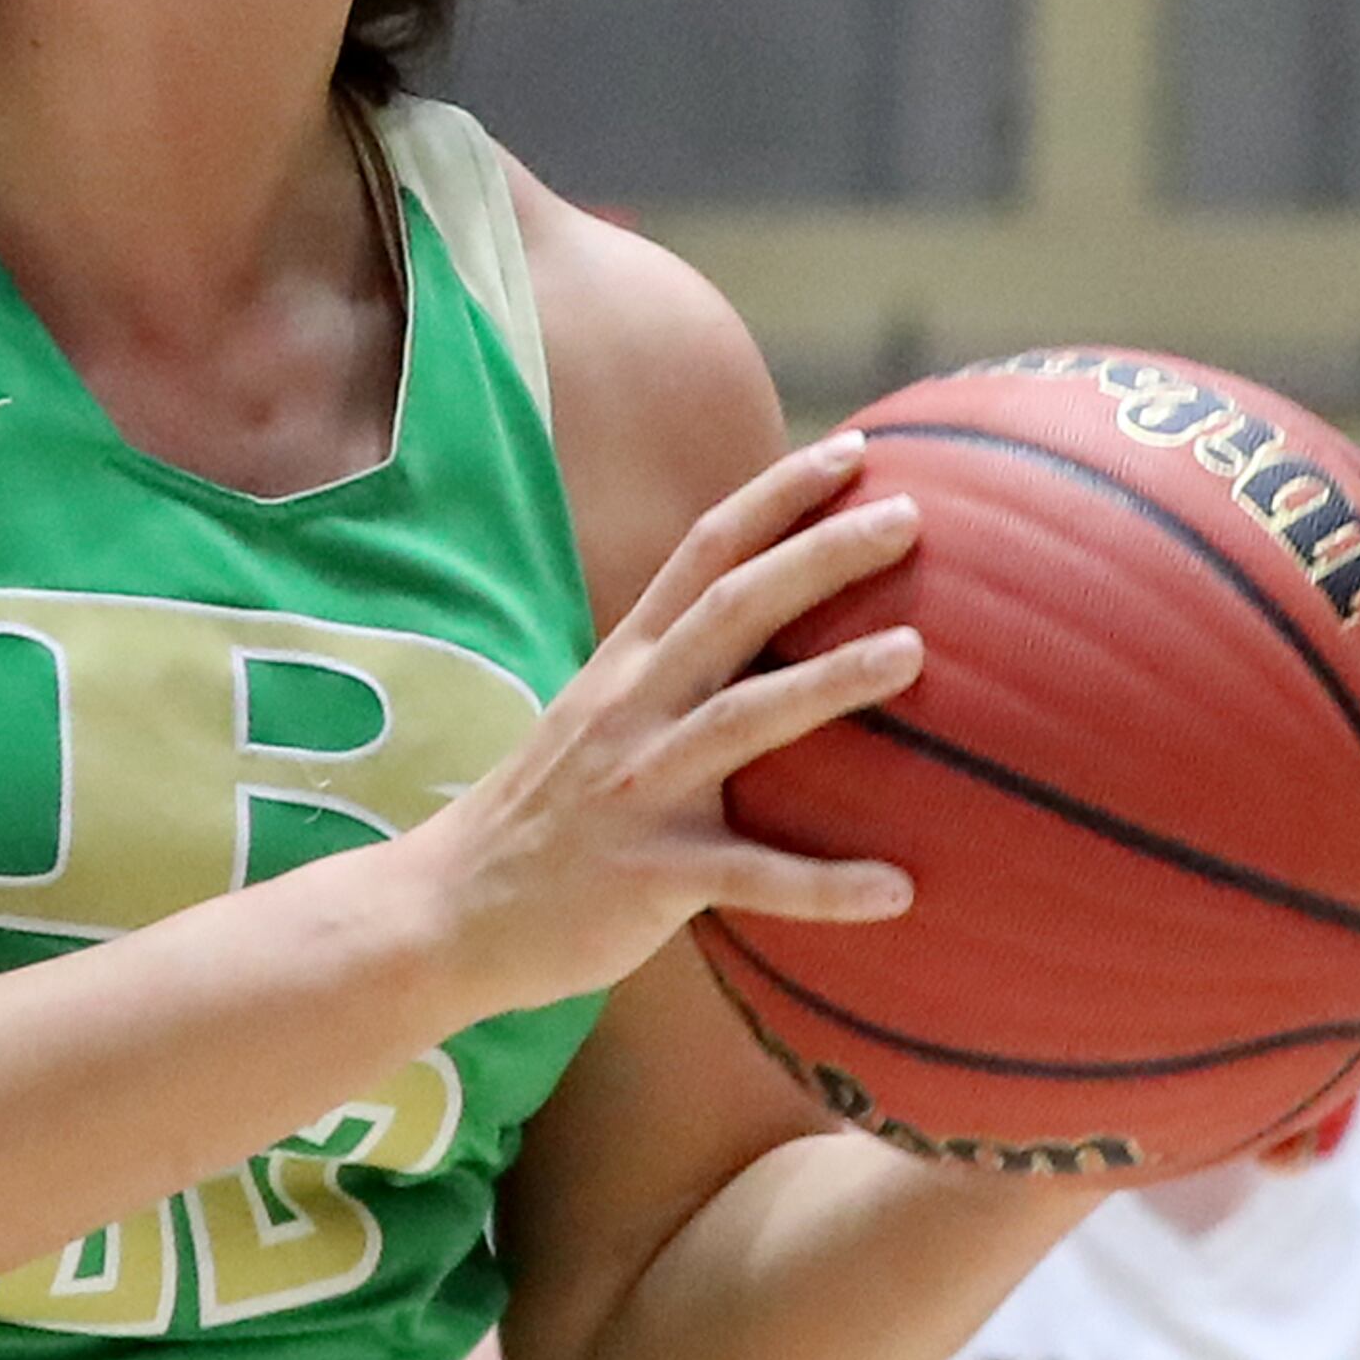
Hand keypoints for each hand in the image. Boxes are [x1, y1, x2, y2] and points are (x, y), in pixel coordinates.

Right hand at [411, 431, 920, 1028]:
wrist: (446, 909)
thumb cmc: (549, 816)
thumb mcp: (598, 720)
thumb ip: (673, 677)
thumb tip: (771, 642)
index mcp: (625, 665)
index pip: (703, 553)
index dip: (777, 496)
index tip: (854, 451)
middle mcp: (631, 710)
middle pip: (732, 610)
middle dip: (819, 557)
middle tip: (908, 518)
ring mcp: (638, 789)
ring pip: (742, 720)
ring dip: (829, 683)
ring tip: (913, 653)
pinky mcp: (648, 875)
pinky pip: (748, 876)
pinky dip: (824, 886)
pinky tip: (899, 889)